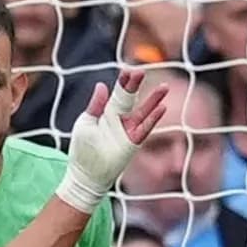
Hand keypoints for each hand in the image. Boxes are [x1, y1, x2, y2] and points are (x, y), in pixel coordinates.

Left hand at [56, 68, 170, 213]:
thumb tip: (102, 85)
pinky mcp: (132, 143)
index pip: (117, 93)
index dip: (123, 82)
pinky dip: (153, 119)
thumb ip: (95, 106)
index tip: (128, 70)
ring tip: (164, 87)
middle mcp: (119, 120)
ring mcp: (127, 131)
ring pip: (143, 111)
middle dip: (135, 85)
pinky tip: (162, 108)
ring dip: (153, 100)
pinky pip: (145, 129)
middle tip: (141, 71)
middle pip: (130, 99)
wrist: (85, 175)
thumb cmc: (82, 150)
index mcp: (106, 113)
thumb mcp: (85, 123)